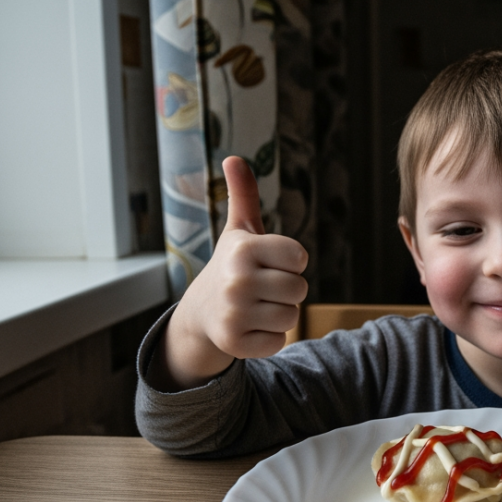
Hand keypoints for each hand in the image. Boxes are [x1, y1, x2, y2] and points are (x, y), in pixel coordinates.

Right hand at [153, 156, 308, 389]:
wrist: (200, 313)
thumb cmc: (232, 266)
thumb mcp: (239, 230)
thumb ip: (244, 195)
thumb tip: (233, 158)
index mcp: (242, 249)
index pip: (300, 258)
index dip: (290, 262)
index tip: (268, 262)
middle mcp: (236, 281)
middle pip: (299, 289)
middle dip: (287, 289)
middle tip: (262, 288)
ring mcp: (234, 314)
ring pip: (292, 316)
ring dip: (280, 313)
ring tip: (256, 306)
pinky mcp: (235, 343)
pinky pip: (279, 341)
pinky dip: (270, 337)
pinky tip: (250, 326)